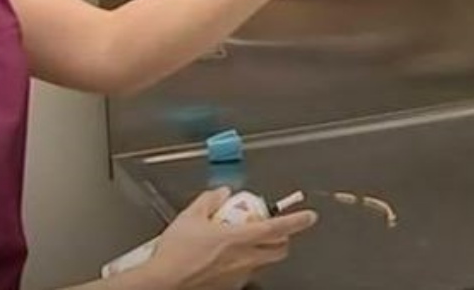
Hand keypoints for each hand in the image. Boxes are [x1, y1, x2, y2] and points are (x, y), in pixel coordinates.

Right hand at [145, 188, 318, 289]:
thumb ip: (209, 200)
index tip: (309, 216)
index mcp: (238, 238)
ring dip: (263, 251)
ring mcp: (239, 275)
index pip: (277, 228)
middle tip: (273, 228)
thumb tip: (221, 193)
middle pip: (279, 249)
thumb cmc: (176, 253)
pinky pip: (247, 273)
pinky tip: (227, 259)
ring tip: (245, 242)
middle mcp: (244, 258)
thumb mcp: (190, 216)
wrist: (164, 282)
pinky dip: (245, 264)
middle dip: (283, 238)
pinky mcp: (231, 287)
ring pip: (264, 262)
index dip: (297, 220)